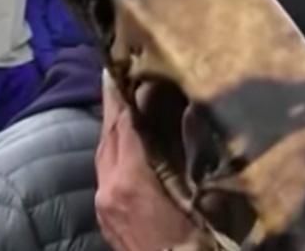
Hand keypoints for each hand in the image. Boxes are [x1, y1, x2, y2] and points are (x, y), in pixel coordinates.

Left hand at [95, 70, 196, 250]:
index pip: (124, 128)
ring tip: (123, 107)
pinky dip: (114, 152)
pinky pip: (105, 174)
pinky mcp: (107, 219)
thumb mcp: (201, 196)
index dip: (122, 98)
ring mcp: (105, 206)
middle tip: (118, 79)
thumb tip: (195, 119)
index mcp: (131, 181)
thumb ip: (195, 157)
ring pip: (103, 157)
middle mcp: (110, 190)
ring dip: (112, 130)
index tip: (121, 71)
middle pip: (107, 138)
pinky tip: (126, 148)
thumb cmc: (193, 239)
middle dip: (113, 108)